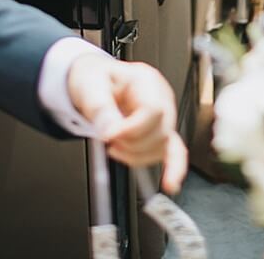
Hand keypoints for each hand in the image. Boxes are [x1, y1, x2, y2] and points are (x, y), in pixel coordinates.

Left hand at [66, 53, 188, 194]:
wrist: (94, 82)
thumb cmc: (95, 79)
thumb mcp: (90, 87)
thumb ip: (101, 109)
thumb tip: (110, 131)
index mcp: (146, 80)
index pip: (153, 110)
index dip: (133, 128)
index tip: (110, 136)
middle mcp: (161, 98)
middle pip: (160, 131)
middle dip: (132, 144)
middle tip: (108, 141)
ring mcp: (164, 116)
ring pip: (163, 146)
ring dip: (137, 155)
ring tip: (115, 147)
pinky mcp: (159, 132)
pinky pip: (173, 152)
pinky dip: (173, 168)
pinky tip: (170, 183)